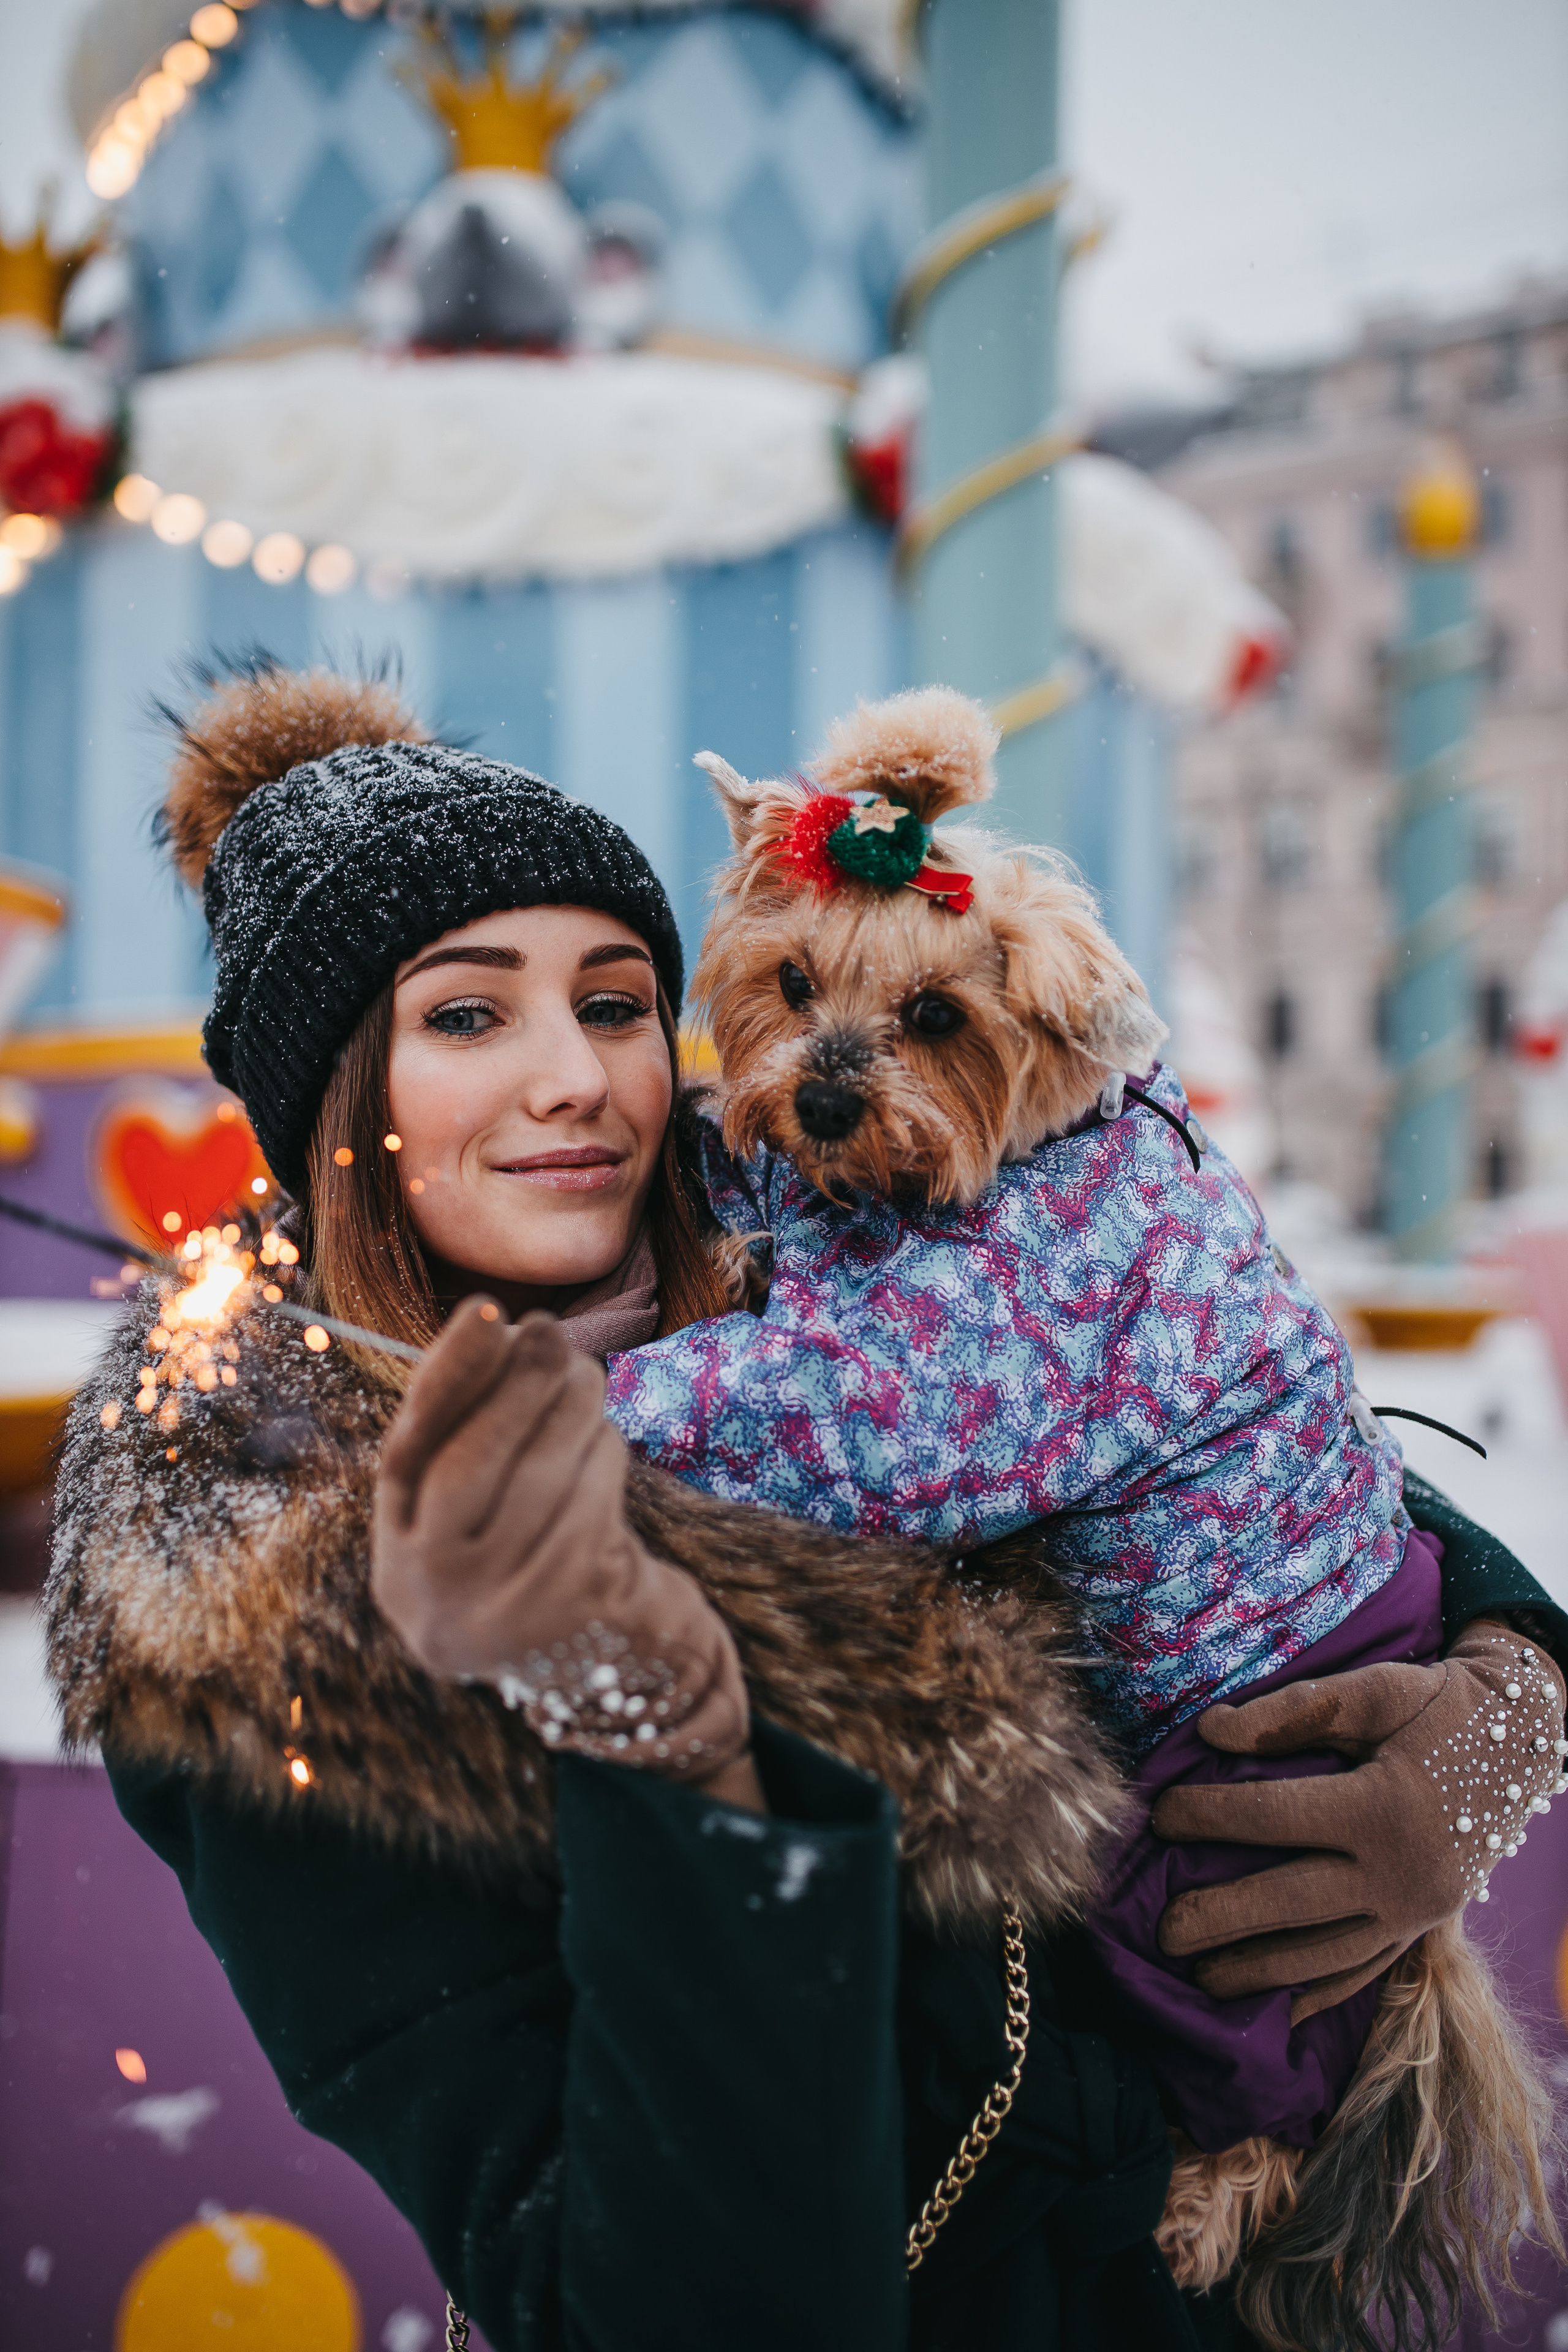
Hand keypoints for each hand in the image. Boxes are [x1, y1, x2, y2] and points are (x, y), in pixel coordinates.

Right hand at [373, 1299, 758, 1801]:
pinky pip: (589, 1500)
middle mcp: (437, 1601)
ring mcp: (503, 1613)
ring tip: (585, 1377)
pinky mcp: (574, 1611)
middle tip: (549, 1330)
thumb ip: (473, 1439)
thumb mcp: (490, 1516)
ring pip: (536, 1475)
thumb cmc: (547, 1562)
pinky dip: (602, 1455)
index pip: (406, 1459)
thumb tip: (499, 1330)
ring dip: (569, 1408)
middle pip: (466, 1466)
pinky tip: (605, 1440)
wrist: (621, 1676)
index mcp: (402, 1567)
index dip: (443, 1379)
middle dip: (513, 1384)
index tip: (482, 1310)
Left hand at [1152, 1622, 1566, 2021]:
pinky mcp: (1424, 1927)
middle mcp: (1399, 1872)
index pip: (1273, 1817)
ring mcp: (1414, 1910)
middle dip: (1223, 1920)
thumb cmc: (1436, 1707)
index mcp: (1381, 1808)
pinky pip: (1368, 1972)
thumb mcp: (1373, 1690)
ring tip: (1203, 1978)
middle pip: (1293, 1904)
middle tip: (1164, 1933)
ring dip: (1261, 1972)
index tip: (1158, 1815)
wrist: (1522, 1739)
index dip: (1209, 1816)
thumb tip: (1210, 1731)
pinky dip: (1322, 1993)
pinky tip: (1280, 2009)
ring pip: (1326, 1955)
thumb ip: (1293, 1711)